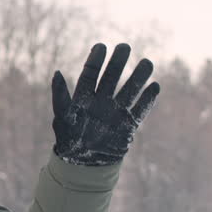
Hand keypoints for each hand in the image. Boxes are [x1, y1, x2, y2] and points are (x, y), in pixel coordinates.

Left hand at [51, 43, 159, 165]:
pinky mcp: (128, 125)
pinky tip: (155, 86)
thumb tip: (56, 72)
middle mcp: (101, 101)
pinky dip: (148, 100)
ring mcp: (115, 112)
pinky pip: (140, 110)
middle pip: (112, 77)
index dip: (95, 60)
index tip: (101, 46)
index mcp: (84, 97)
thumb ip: (60, 95)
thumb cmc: (68, 139)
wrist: (82, 165)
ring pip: (129, 90)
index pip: (90, 73)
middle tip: (125, 47)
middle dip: (118, 62)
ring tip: (147, 63)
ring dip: (138, 77)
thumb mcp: (62, 116)